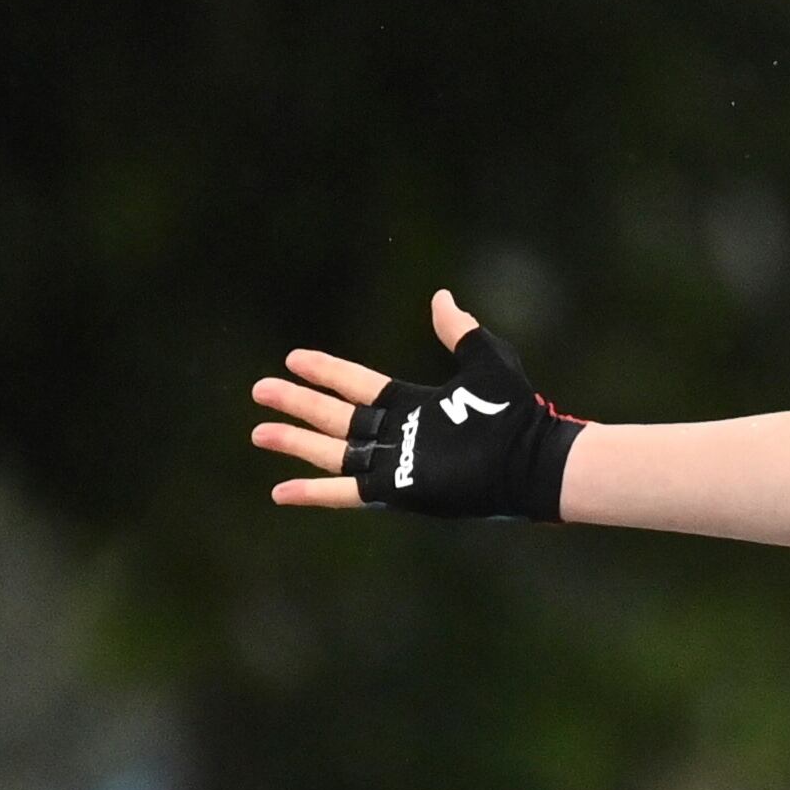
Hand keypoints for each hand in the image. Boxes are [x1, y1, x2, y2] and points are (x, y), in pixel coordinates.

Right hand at [250, 290, 580, 518]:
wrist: (531, 459)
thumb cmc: (515, 412)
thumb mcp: (485, 360)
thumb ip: (459, 330)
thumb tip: (441, 297)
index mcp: (414, 403)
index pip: (358, 383)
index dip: (326, 371)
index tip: (294, 358)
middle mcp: (400, 433)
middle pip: (336, 415)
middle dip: (298, 403)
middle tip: (260, 390)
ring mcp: (397, 463)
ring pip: (332, 450)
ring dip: (295, 441)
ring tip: (258, 432)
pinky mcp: (398, 490)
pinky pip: (347, 490)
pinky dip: (313, 491)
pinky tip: (280, 492)